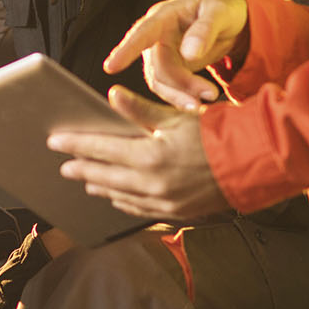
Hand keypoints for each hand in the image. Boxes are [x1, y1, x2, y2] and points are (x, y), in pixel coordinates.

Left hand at [48, 86, 230, 220]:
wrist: (252, 163)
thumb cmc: (215, 134)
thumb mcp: (176, 116)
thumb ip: (140, 110)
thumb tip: (111, 96)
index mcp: (149, 156)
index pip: (100, 149)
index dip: (75, 144)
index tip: (55, 141)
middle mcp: (152, 184)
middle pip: (105, 177)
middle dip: (81, 169)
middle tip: (63, 166)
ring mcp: (164, 202)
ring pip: (120, 196)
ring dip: (100, 187)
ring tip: (85, 179)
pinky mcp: (175, 212)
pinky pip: (139, 210)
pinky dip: (123, 202)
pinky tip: (115, 197)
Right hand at [103, 0, 248, 111]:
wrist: (230, 16)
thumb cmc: (222, 7)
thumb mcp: (219, 12)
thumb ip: (204, 30)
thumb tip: (188, 53)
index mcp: (165, 16)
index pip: (142, 33)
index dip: (126, 50)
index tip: (111, 67)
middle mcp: (157, 35)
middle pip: (158, 66)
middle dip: (180, 84)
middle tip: (210, 93)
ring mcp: (162, 53)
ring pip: (161, 81)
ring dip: (181, 95)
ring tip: (208, 98)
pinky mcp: (171, 68)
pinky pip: (170, 87)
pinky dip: (183, 96)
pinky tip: (200, 100)